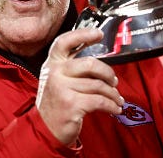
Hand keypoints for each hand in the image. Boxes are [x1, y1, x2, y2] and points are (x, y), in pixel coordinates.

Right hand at [36, 28, 124, 145]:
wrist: (45, 129)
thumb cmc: (56, 103)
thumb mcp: (57, 79)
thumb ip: (72, 67)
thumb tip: (100, 61)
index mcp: (52, 63)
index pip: (65, 41)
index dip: (83, 34)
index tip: (99, 34)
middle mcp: (55, 73)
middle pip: (90, 63)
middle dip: (108, 73)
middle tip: (114, 81)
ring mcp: (62, 88)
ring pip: (98, 85)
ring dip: (113, 94)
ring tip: (116, 99)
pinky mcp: (71, 104)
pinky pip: (100, 101)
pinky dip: (111, 106)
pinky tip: (114, 108)